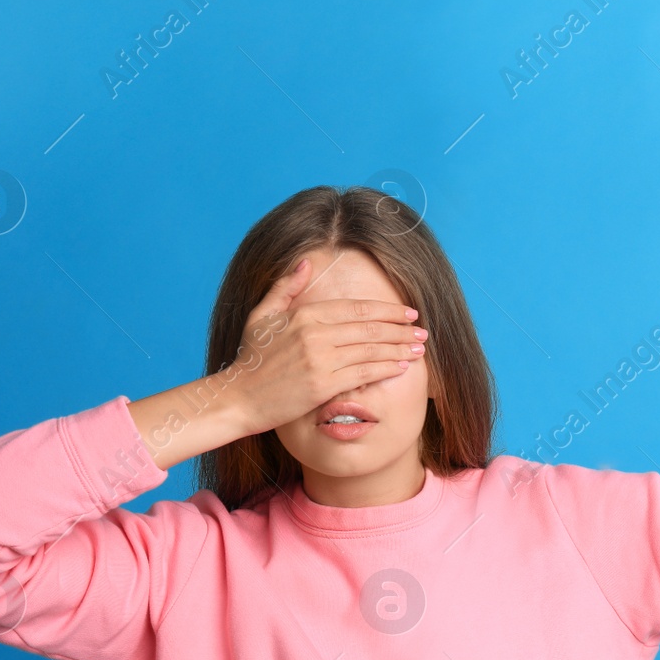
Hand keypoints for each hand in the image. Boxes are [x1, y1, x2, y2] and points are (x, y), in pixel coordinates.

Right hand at [228, 258, 426, 435]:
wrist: (237, 397)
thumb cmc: (251, 358)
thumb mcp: (262, 315)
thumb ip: (286, 287)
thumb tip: (306, 262)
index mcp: (304, 315)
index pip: (357, 308)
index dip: (387, 309)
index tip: (407, 312)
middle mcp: (315, 334)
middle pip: (369, 327)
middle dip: (400, 329)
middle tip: (422, 331)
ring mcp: (320, 360)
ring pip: (371, 350)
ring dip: (399, 348)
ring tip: (418, 348)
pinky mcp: (323, 385)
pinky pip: (364, 374)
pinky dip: (386, 368)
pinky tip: (402, 366)